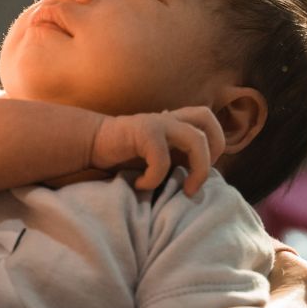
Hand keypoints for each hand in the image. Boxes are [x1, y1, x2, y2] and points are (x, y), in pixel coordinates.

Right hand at [90, 107, 225, 194]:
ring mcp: (157, 123)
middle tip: (199, 177)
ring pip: (196, 138)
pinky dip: (155, 178)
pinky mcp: (143, 132)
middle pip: (207, 119)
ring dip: (198, 169)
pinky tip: (141, 185)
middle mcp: (169, 118)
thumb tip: (200, 180)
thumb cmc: (124, 156)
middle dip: (215, 150)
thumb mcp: (158, 157)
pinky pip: (162, 158)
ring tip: (185, 189)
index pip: (208, 120)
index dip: (216, 143)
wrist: (90, 145)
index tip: (199, 170)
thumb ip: (178, 158)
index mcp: (175, 122)